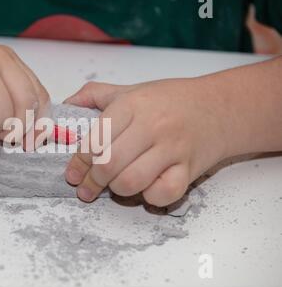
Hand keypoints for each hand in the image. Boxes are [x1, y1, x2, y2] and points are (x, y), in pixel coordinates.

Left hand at [63, 79, 231, 206]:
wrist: (220, 107)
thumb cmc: (170, 100)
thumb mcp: (131, 89)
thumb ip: (95, 94)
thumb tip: (65, 107)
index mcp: (132, 105)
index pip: (95, 139)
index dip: (78, 162)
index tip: (72, 175)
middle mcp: (152, 125)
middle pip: (109, 164)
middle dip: (92, 182)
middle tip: (87, 189)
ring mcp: (172, 148)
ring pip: (131, 181)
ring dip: (117, 190)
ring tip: (115, 186)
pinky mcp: (189, 169)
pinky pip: (163, 194)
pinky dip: (149, 197)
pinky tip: (146, 189)